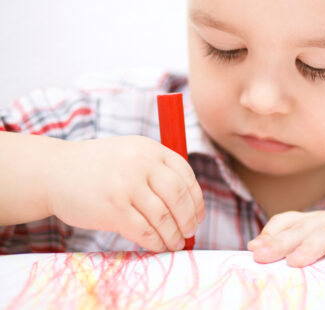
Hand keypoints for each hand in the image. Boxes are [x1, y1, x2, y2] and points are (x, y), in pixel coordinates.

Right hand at [46, 135, 204, 251]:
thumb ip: (157, 169)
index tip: (198, 215)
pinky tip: (157, 246)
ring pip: (164, 217)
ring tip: (175, 243)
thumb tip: (188, 204)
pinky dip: (155, 242)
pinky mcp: (113, 209)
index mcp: (151, 149)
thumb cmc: (98, 166)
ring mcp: (127, 186)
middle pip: (179, 196)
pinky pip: (144, 231)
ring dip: (174, 235)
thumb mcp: (131, 153)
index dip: (196, 199)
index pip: (186, 176)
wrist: (55, 171)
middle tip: (190, 232)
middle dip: (189, 219)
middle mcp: (142, 164)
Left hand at [247, 210, 324, 266]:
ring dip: (309, 246)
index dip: (270, 233)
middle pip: (300, 228)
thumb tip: (253, 248)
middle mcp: (324, 219)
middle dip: (280, 242)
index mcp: (309, 222)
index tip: (254, 250)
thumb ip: (287, 248)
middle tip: (262, 256)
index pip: (285, 221)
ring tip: (295, 262)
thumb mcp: (314, 253)